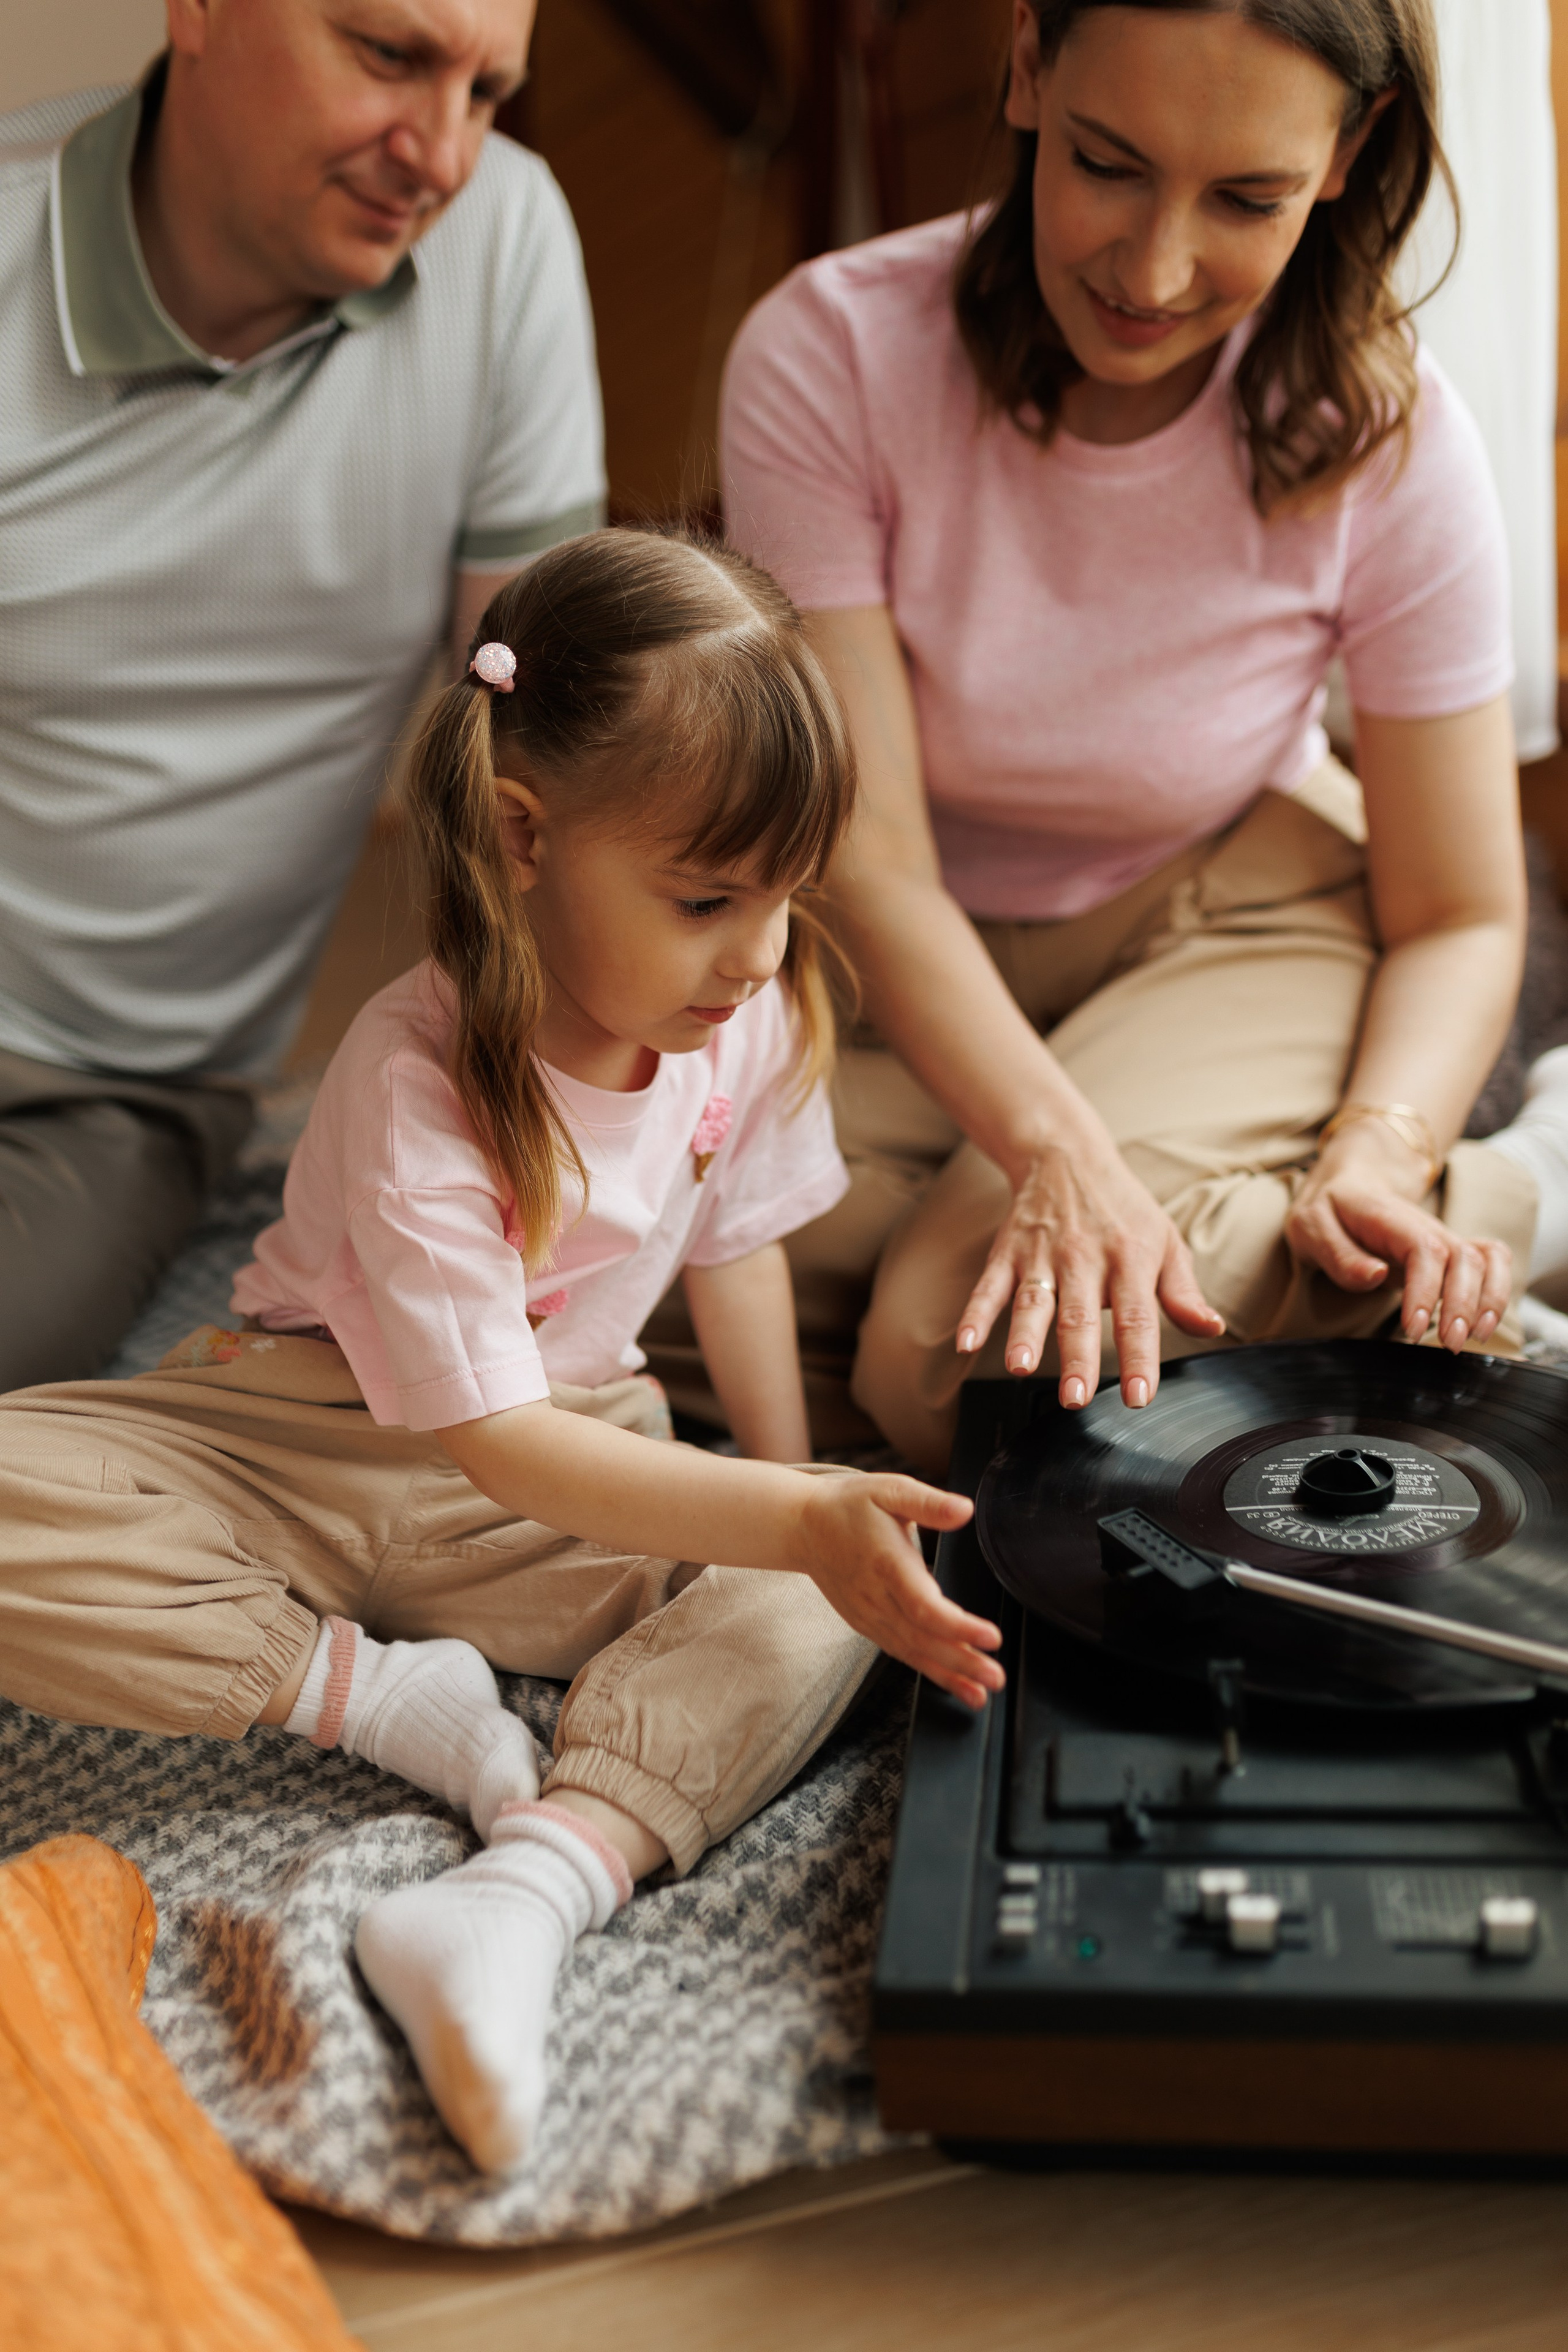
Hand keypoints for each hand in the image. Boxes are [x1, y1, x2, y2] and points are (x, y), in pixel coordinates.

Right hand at [795, 1475, 1003, 1709]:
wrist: (803, 1527)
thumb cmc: (849, 1506)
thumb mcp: (890, 1490)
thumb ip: (929, 1503)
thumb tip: (964, 1510)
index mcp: (886, 1563)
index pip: (924, 1605)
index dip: (958, 1626)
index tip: (991, 1637)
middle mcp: (876, 1596)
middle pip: (922, 1638)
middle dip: (962, 1662)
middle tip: (996, 1679)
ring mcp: (869, 1615)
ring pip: (912, 1652)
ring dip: (948, 1675)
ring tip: (980, 1695)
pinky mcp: (866, 1624)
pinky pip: (900, 1652)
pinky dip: (927, 1670)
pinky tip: (953, 1683)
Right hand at [955, 1139, 1224, 1411]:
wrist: (1068, 1157)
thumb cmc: (1123, 1210)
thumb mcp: (1166, 1242)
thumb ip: (1183, 1292)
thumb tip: (1211, 1327)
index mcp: (1131, 1258)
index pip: (1137, 1316)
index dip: (1138, 1357)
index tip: (1139, 1395)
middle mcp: (1085, 1257)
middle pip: (1079, 1314)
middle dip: (1076, 1358)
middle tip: (1075, 1399)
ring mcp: (1042, 1255)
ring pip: (1033, 1300)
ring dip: (1024, 1336)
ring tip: (1020, 1368)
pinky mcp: (1008, 1252)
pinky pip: (990, 1286)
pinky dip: (976, 1313)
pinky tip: (967, 1341)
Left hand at [1287, 1128, 1510, 1348]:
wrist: (1350, 1186)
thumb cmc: (1330, 1210)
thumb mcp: (1311, 1226)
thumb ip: (1338, 1253)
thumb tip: (1374, 1275)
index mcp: (1390, 1219)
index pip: (1423, 1250)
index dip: (1426, 1289)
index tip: (1413, 1328)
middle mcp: (1426, 1227)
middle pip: (1464, 1259)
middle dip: (1463, 1305)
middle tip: (1449, 1344)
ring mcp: (1444, 1238)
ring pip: (1486, 1261)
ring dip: (1489, 1301)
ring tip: (1476, 1337)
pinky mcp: (1453, 1252)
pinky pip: (1492, 1262)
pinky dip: (1499, 1290)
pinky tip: (1486, 1322)